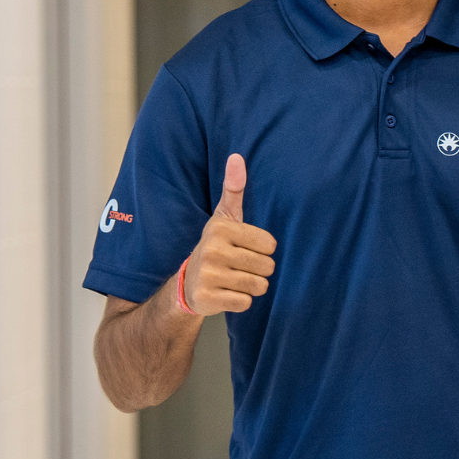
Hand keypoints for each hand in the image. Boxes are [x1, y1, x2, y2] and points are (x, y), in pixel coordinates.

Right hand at [182, 153, 277, 315]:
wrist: (188, 283)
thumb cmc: (216, 246)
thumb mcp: (224, 217)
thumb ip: (234, 189)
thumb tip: (237, 156)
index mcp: (220, 228)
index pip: (270, 244)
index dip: (263, 250)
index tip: (244, 248)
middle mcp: (211, 249)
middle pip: (267, 266)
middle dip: (259, 270)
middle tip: (239, 266)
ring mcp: (208, 275)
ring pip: (259, 286)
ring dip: (251, 286)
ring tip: (233, 279)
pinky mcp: (207, 299)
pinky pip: (246, 303)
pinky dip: (241, 301)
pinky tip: (226, 293)